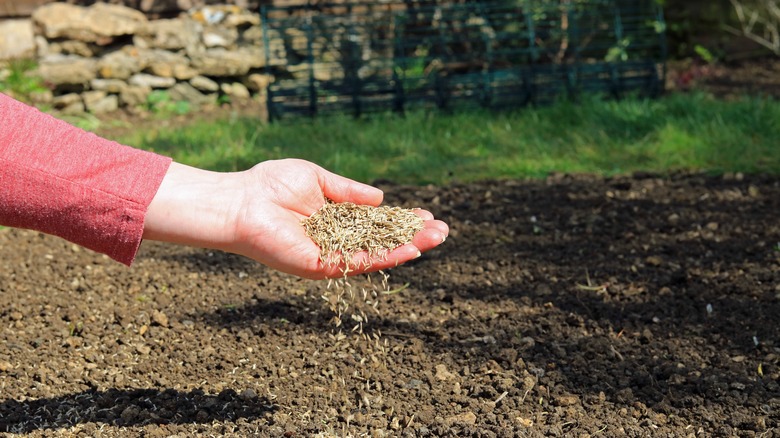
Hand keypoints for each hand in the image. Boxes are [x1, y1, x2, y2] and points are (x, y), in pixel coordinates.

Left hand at [143, 159, 448, 278]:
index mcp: (334, 220)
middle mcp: (335, 240)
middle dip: (412, 235)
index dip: (401, 220)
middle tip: (442, 230)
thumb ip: (349, 191)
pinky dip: (385, 258)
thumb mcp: (319, 179)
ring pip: (376, 254)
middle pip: (382, 241)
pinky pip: (358, 263)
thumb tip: (382, 198)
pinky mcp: (321, 266)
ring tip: (436, 238)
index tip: (425, 214)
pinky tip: (409, 249)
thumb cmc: (269, 185)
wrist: (240, 202)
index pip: (375, 223)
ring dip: (407, 248)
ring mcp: (330, 255)